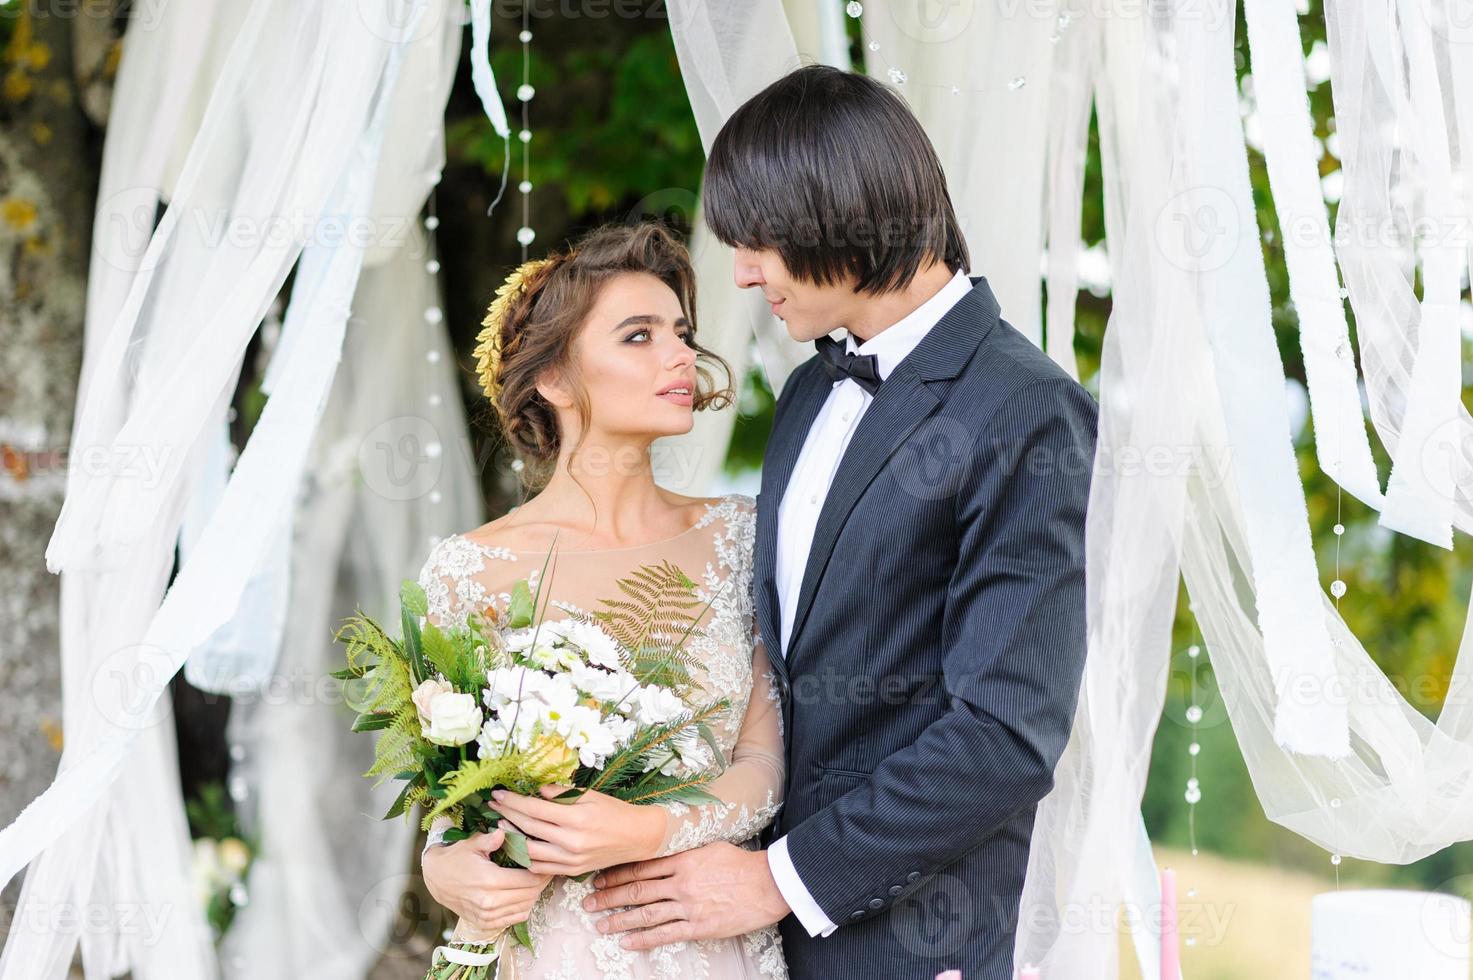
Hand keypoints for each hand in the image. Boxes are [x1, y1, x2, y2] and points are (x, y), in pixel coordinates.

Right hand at [422, 828, 551, 936]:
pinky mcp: (484, 924)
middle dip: (541, 883)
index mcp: (490, 880)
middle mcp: (489, 902)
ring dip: (533, 895)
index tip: (548, 863)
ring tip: (536, 881)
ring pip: (524, 908)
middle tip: (547, 870)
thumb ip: (491, 839)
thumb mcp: (472, 844)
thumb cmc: (456, 857)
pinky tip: (523, 894)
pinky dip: (523, 908)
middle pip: (530, 895)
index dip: (542, 872)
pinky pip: (514, 918)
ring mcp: (487, 916)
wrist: (436, 879)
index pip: (528, 880)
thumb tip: (504, 832)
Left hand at [492, 785, 666, 876]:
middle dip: (508, 814)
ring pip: (529, 851)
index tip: (499, 794)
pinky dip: (526, 856)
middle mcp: (571, 841)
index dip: (513, 801)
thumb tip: (536, 791)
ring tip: (502, 824)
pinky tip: (518, 845)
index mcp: (576, 818)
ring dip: (512, 837)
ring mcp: (570, 859)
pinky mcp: (571, 871)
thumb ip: (561, 794)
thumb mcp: (590, 795)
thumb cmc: (614, 812)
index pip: (535, 809)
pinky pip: (540, 866)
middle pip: (529, 828)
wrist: (636, 838)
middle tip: (495, 805)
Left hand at [581, 841, 789, 949]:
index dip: (617, 873)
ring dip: (620, 919)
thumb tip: (666, 849)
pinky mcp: (699, 926)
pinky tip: (627, 942)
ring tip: (600, 924)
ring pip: (646, 913)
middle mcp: (680, 882)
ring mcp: (688, 906)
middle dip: (609, 896)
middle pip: (637, 890)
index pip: (641, 866)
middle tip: (588, 902)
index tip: (599, 878)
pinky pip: (666, 934)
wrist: (768, 884)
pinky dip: (644, 938)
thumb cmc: (742, 863)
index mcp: (683, 860)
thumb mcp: (710, 846)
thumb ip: (686, 850)